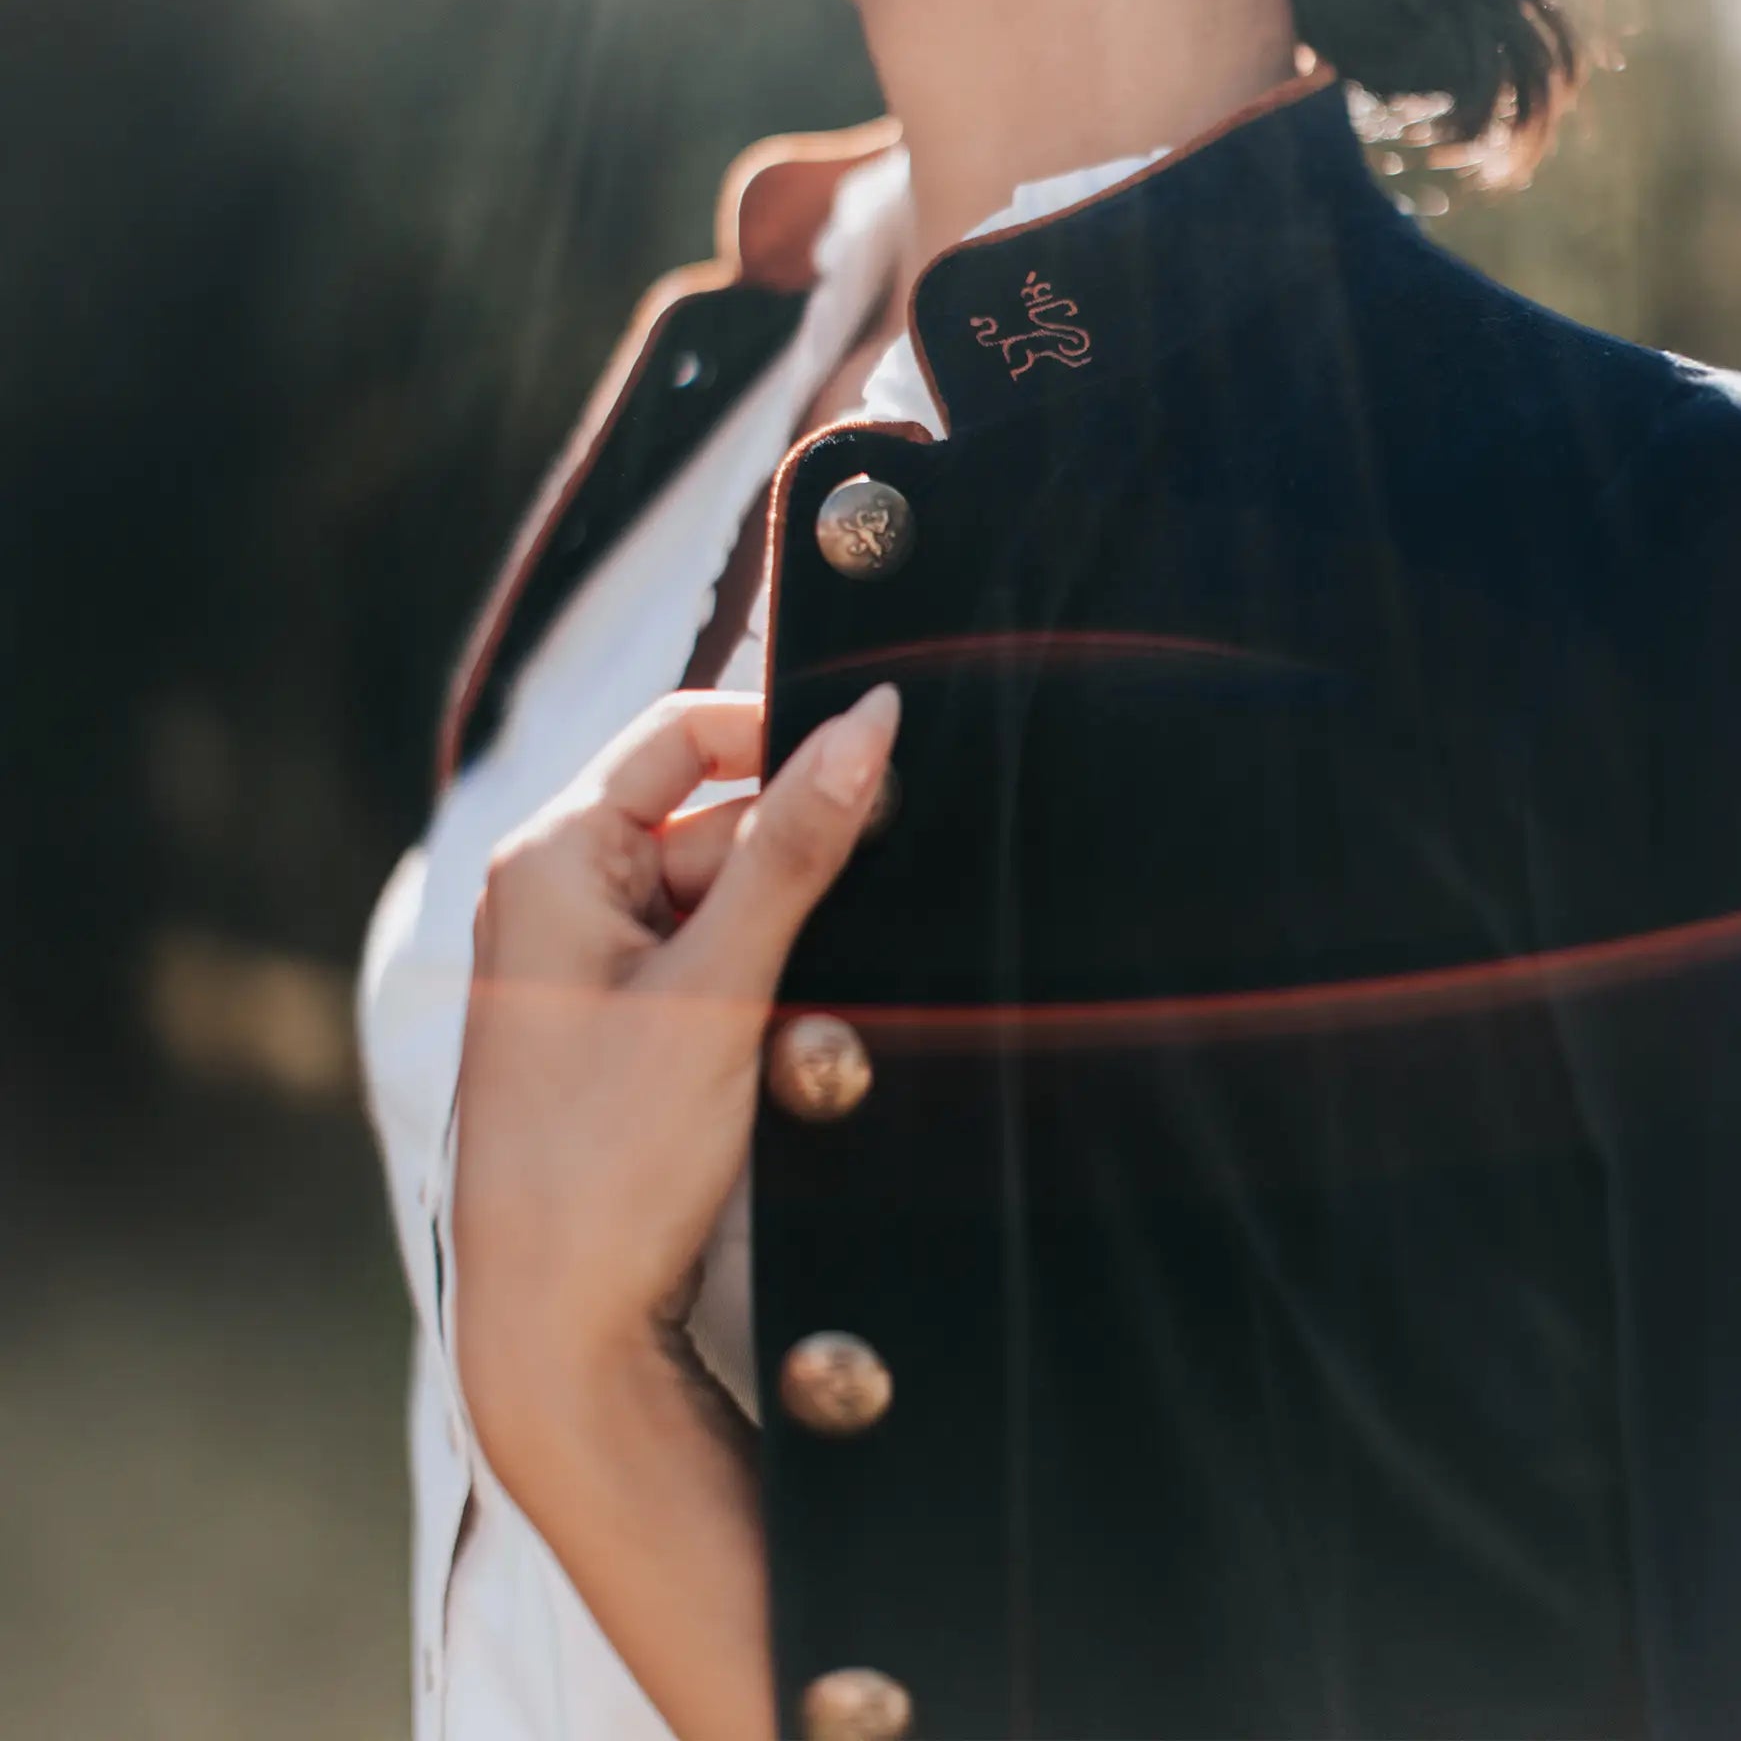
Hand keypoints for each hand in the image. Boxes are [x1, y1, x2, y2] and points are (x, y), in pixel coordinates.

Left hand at [449, 681, 900, 1485]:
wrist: (557, 1328)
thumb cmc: (609, 1159)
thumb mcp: (719, 988)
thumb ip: (796, 847)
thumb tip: (870, 721)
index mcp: (553, 857)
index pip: (683, 734)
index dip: (782, 733)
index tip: (878, 766)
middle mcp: (559, 893)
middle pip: (712, 816)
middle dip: (794, 855)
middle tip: (850, 919)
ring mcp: (587, 959)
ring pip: (722, 891)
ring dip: (784, 927)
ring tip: (795, 1009)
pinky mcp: (619, 1018)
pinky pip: (709, 954)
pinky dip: (762, 973)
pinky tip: (785, 1030)